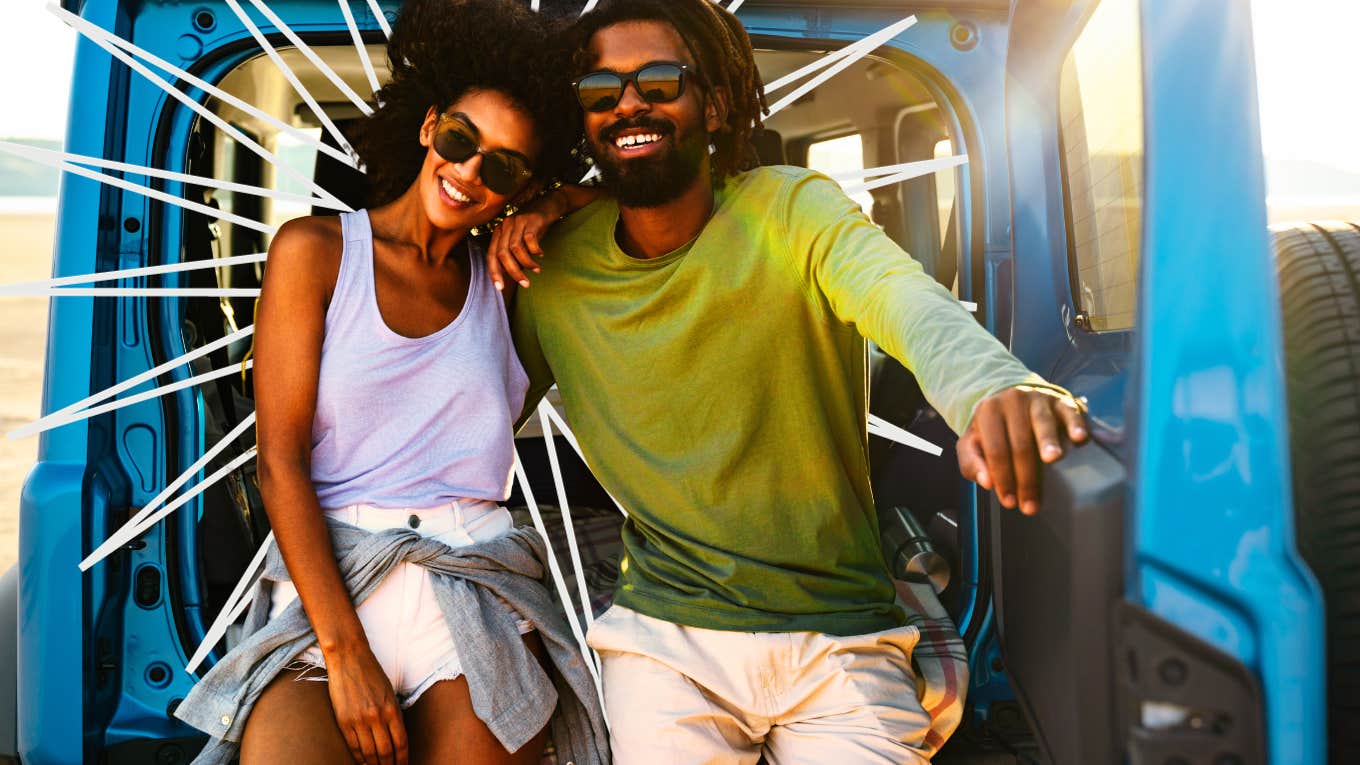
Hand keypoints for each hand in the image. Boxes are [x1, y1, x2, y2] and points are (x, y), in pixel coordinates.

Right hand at [325, 647, 407, 764]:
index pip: (401, 743)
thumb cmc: (371, 673)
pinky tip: (363, 762)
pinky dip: (359, 757)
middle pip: (386, 752)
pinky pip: (353, 746)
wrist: (348, 657)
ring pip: (369, 752)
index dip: (402, 759)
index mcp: (392, 709)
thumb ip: (393, 714)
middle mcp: (377, 716)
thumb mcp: (390, 692)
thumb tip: (396, 738)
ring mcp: (359, 719)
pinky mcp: (343, 720)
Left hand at [487, 192, 564, 290]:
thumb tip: (511, 275)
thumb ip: (513, 254)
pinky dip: (535, 250)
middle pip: (502, 253)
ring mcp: (517, 221)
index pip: (491, 255)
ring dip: (526, 263)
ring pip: (515, 248)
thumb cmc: (533, 226)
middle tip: (525, 283)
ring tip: (537, 270)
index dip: (494, 272)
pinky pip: (530, 239)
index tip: (500, 288)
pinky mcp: (531, 219)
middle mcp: (505, 225)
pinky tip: (541, 254)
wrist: (549, 204)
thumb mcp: (520, 239)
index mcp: (499, 232)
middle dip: (513, 272)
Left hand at [956, 385, 1087, 515]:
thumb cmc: (994, 428)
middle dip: (1026, 477)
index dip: (1002, 477)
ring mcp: (1039, 399)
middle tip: (1031, 505)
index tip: (1010, 502)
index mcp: (988, 412)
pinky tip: (1079, 439)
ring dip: (1048, 442)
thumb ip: (971, 463)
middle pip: (1020, 443)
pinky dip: (1076, 425)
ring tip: (1052, 459)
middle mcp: (1013, 401)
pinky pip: (1070, 412)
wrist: (1012, 397)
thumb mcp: (972, 442)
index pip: (995, 449)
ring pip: (1043, 423)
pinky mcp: (1062, 401)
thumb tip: (986, 482)